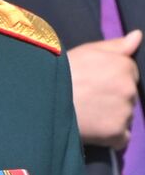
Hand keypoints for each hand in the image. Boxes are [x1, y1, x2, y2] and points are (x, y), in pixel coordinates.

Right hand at [68, 29, 142, 148]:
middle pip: (129, 95)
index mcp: (124, 66)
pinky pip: (121, 137)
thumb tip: (138, 36)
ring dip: (111, 116)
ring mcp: (124, 112)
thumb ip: (115, 45)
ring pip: (125, 116)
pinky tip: (93, 129)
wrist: (40, 99)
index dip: (111, 77)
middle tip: (88, 97)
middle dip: (114, 97)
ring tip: (87, 113)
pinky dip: (110, 136)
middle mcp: (129, 89)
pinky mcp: (117, 133)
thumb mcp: (85, 51)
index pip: (129, 74)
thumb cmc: (59, 72)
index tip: (93, 81)